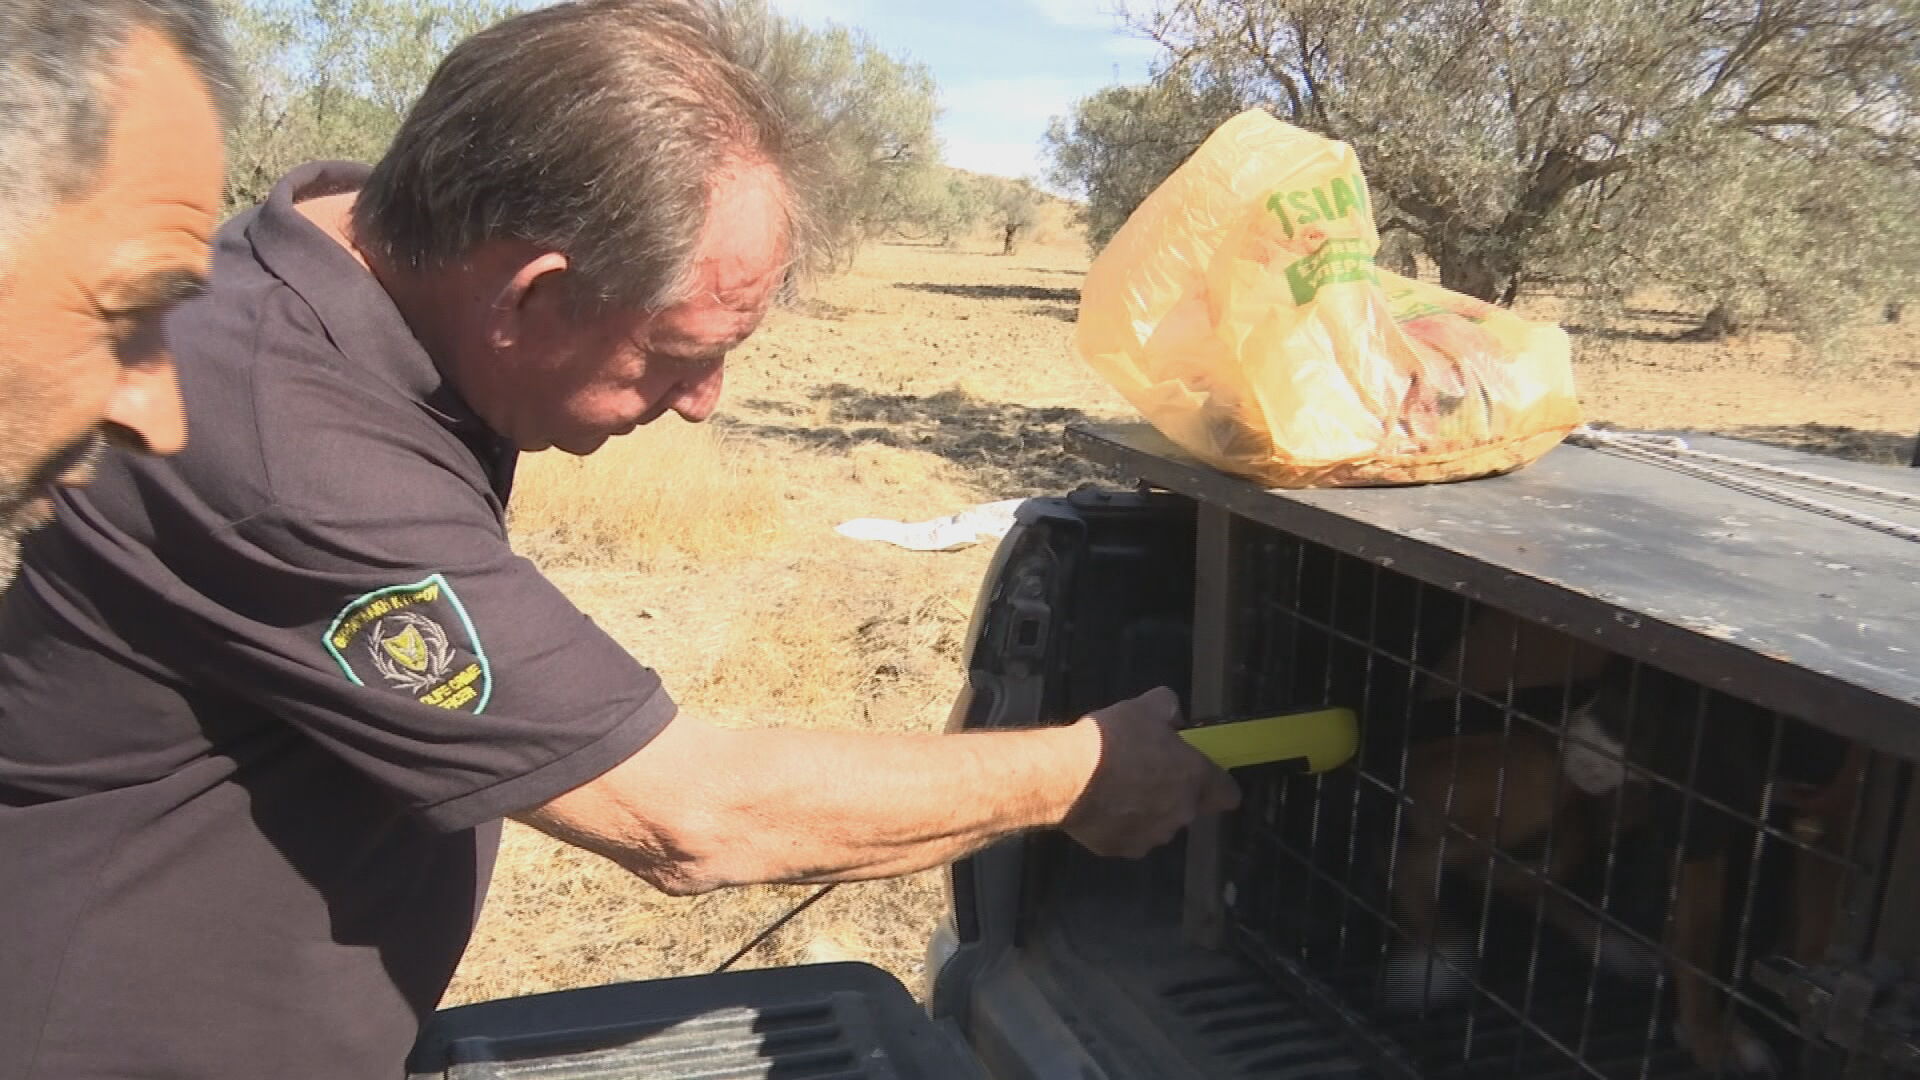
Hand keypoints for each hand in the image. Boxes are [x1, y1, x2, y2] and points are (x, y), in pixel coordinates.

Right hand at [1060, 686, 1241, 857]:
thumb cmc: (1112, 741)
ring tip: (1118, 787)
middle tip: (1146, 770)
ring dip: (1146, 810)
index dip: (1217, 783)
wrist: (1067, 776)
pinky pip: (1128, 835)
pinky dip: (1119, 824)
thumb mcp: (1144, 707)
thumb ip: (1168, 708)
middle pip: (1189, 808)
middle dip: (1173, 792)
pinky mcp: (1121, 849)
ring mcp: (1151, 836)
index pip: (1229, 794)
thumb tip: (1174, 716)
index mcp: (1195, 779)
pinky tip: (1101, 804)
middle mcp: (1180, 814)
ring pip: (1159, 824)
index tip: (1201, 772)